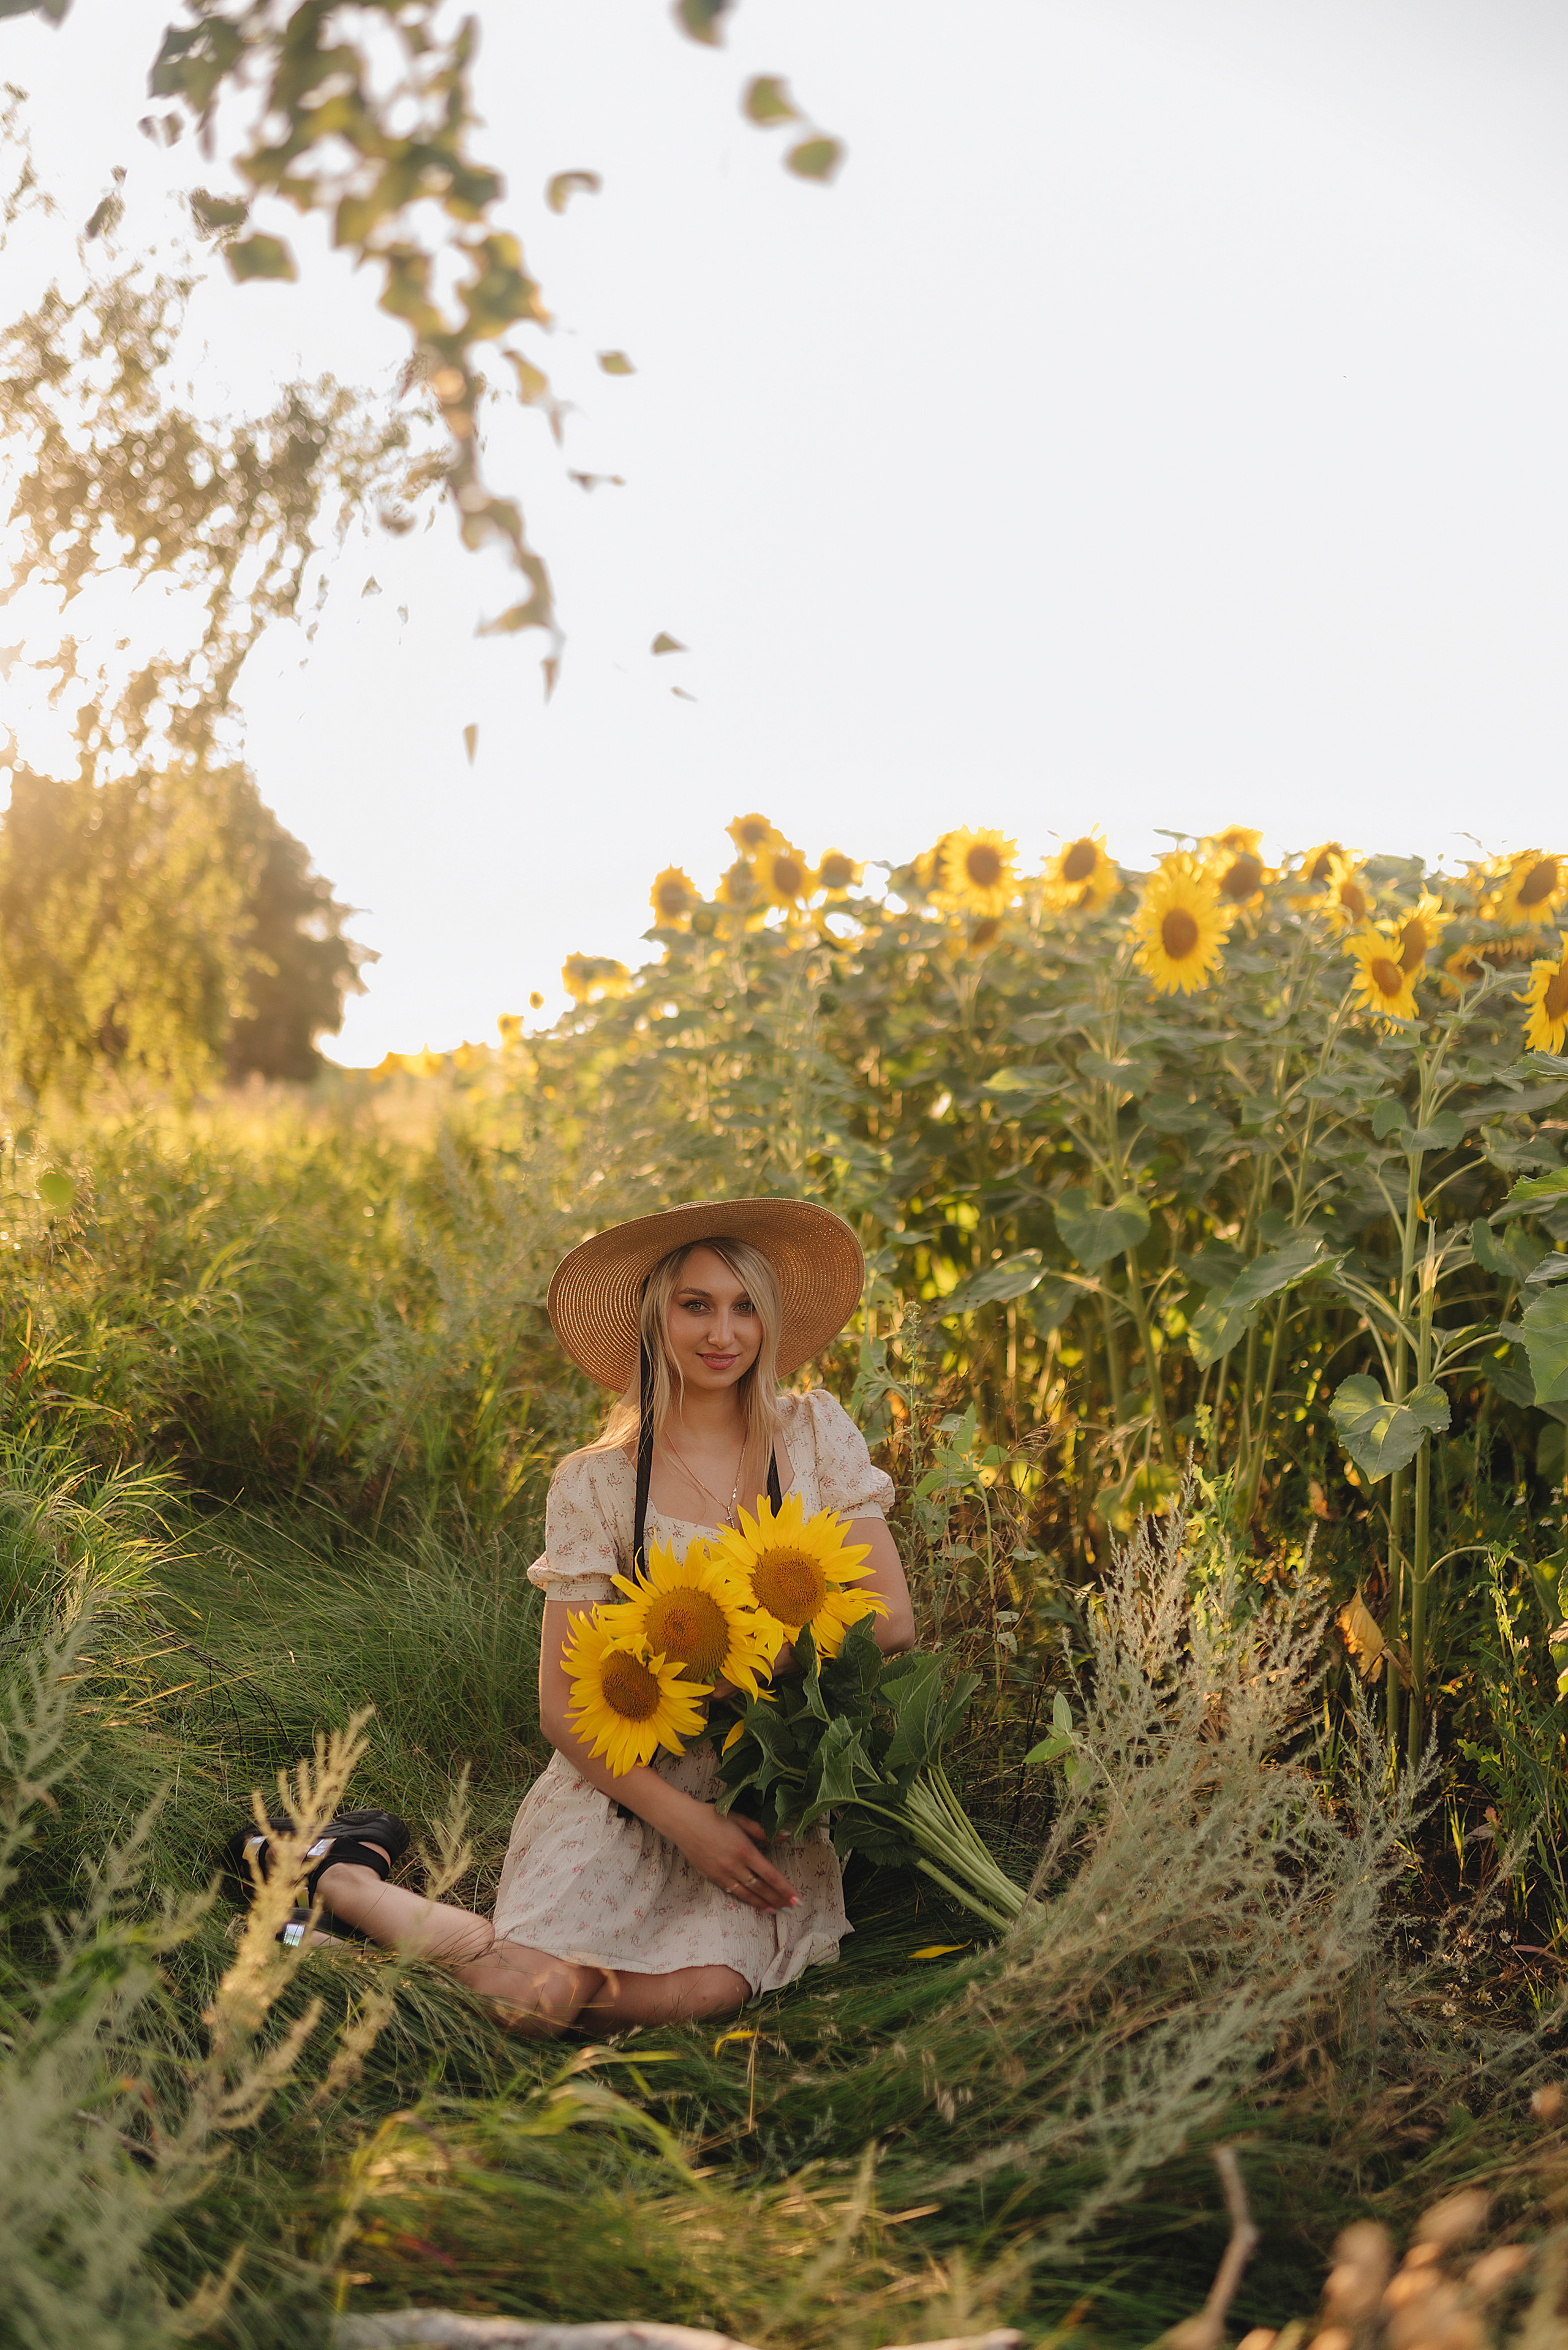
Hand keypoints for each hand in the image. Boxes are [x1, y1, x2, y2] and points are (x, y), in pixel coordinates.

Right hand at [672, 1803, 798, 1913]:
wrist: (683, 1822)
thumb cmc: (713, 1816)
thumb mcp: (740, 1820)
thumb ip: (763, 1831)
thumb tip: (786, 1835)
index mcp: (745, 1850)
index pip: (771, 1875)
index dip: (785, 1889)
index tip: (796, 1899)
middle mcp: (735, 1866)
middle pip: (762, 1888)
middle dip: (778, 1899)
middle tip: (791, 1908)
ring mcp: (723, 1874)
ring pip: (748, 1894)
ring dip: (764, 1903)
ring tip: (776, 1910)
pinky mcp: (713, 1878)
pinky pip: (734, 1892)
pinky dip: (747, 1899)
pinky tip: (755, 1903)